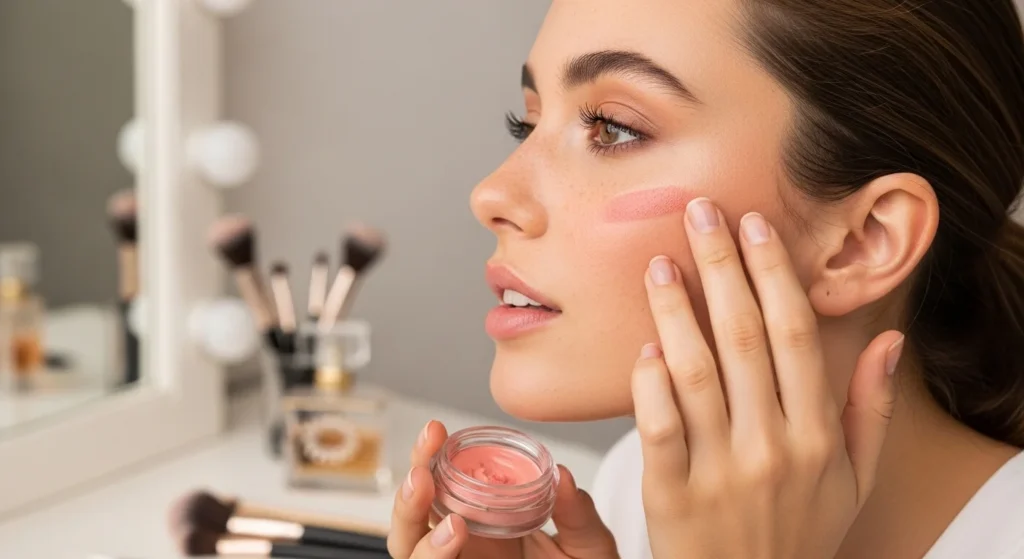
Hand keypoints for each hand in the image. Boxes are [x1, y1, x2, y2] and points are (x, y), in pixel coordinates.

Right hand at [386, 420, 618, 558]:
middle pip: (411, 521)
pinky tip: (455, 537)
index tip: (437, 430)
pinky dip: (432, 556)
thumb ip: (577, 514)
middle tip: (423, 473)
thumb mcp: (589, 544)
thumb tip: (561, 474)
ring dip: (415, 530)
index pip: (439, 485)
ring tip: (454, 522)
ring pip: (408, 552)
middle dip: (407, 494)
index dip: (429, 457)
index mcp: (483, 523)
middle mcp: (462, 548)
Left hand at [632, 199, 904, 558]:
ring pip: (696, 372)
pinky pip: (659, 427)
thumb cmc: (799, 533)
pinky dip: (650, 384)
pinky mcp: (672, 494)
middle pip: (744, 337)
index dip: (774, 274)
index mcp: (817, 434)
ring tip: (660, 263)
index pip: (794, 335)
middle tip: (699, 213)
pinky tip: (645, 345)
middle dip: (721, 267)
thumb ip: (871, 410)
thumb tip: (890, 341)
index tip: (755, 226)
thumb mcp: (854, 480)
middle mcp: (772, 446)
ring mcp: (720, 471)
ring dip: (677, 310)